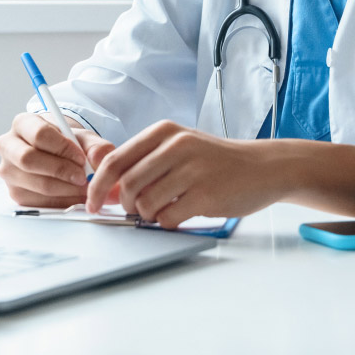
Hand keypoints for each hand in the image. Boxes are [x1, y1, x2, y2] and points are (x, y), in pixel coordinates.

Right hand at [0, 112, 114, 207]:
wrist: (57, 155)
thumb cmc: (66, 143)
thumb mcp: (82, 137)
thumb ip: (95, 145)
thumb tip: (99, 159)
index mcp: (22, 124)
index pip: (39, 135)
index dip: (62, 148)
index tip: (81, 157)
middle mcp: (8, 146)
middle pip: (29, 160)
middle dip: (61, 170)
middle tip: (83, 176)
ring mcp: (8, 172)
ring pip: (36, 184)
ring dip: (66, 189)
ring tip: (84, 187)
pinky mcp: (15, 193)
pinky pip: (39, 202)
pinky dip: (62, 201)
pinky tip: (75, 195)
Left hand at [86, 120, 282, 227]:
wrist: (262, 167)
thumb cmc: (216, 160)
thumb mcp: (180, 148)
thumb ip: (146, 162)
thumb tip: (109, 189)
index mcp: (163, 131)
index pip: (115, 160)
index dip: (97, 186)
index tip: (92, 203)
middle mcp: (176, 145)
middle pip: (128, 185)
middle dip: (126, 206)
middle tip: (136, 211)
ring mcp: (192, 169)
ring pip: (146, 204)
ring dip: (148, 216)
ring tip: (163, 210)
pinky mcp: (205, 194)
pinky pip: (168, 218)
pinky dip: (167, 223)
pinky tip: (180, 214)